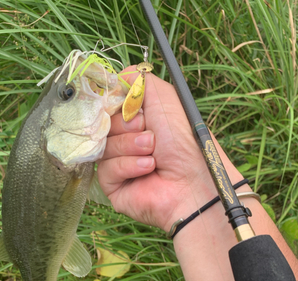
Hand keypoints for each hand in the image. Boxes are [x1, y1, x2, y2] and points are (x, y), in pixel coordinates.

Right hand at [98, 67, 216, 231]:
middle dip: (127, 125)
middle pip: (104, 125)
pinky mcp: (114, 187)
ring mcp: (119, 166)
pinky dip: (128, 165)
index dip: (116, 104)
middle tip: (149, 133)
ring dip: (130, 146)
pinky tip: (148, 169)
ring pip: (104, 146)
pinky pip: (106, 169)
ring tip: (153, 152)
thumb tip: (118, 75)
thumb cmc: (184, 141)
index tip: (129, 105)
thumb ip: (139, 80)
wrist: (193, 181)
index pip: (109, 107)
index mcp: (138, 122)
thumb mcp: (165, 98)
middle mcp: (128, 143)